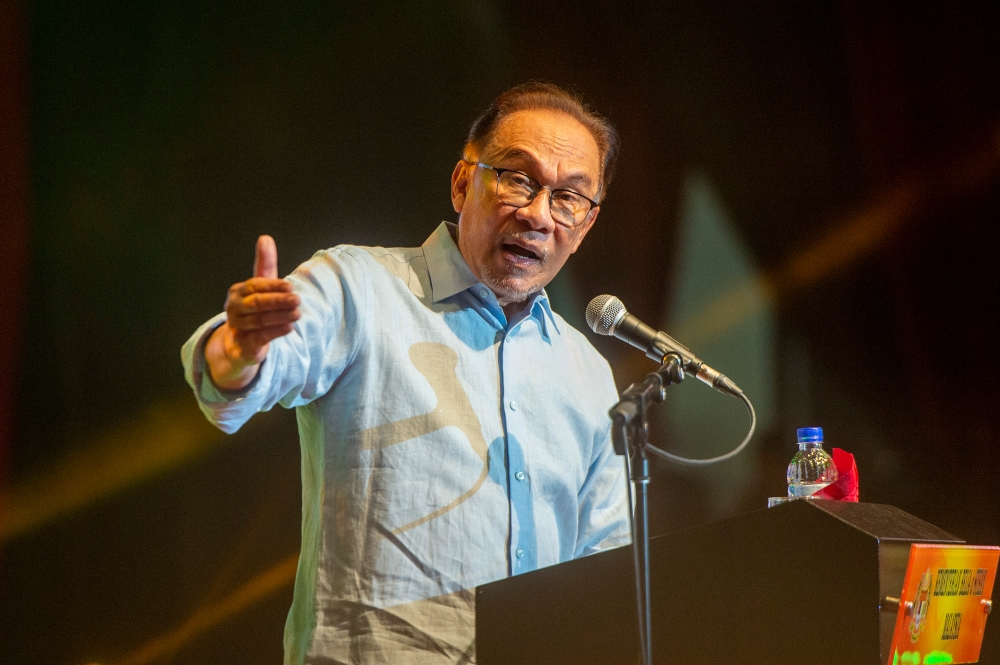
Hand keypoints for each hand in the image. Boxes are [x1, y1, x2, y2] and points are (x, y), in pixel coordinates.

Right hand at [205, 235, 300, 389]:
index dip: (273, 286)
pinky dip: (275, 332)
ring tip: (298, 314)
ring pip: (260, 320)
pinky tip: (289, 328)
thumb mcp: (260, 286)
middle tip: (297, 299)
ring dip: (280, 317)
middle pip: (257, 303)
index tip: (290, 286)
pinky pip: (260, 337)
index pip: (255, 286)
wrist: (239, 343)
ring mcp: (237, 327)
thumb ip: (265, 264)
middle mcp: (234, 308)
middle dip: (278, 301)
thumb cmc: (253, 309)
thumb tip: (265, 237)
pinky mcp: (244, 345)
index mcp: (238, 291)